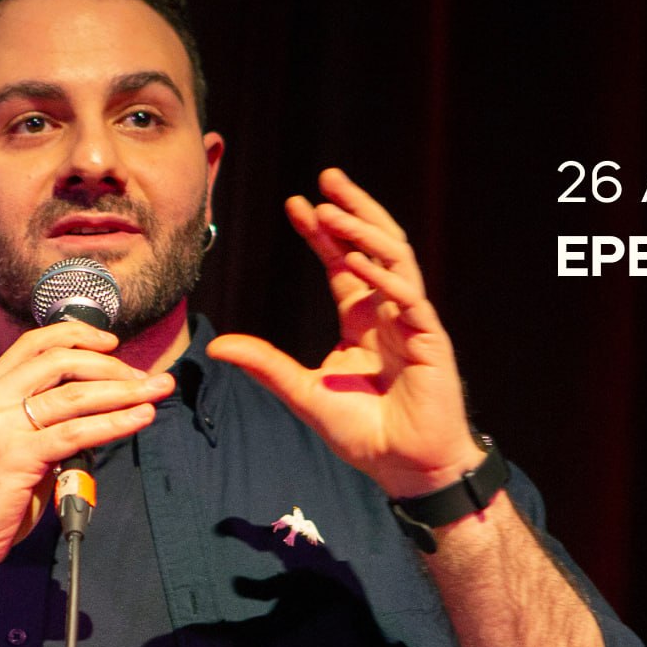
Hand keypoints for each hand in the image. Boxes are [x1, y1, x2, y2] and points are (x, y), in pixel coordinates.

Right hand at [0, 322, 173, 584]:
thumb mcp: (5, 443)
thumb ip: (40, 420)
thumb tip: (96, 407)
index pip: (35, 343)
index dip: (78, 335)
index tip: (112, 342)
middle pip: (62, 361)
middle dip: (112, 365)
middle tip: (145, 377)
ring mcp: (1, 426)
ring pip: (76, 395)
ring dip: (125, 391)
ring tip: (157, 390)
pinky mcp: (17, 456)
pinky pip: (77, 431)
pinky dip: (116, 421)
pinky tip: (141, 417)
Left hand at [208, 168, 482, 497]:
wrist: (407, 469)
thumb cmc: (365, 433)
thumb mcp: (305, 394)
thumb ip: (267, 366)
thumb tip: (216, 345)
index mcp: (363, 318)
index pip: (343, 262)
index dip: (322, 232)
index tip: (296, 203)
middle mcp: (388, 310)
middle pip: (374, 245)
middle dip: (352, 209)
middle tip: (326, 177)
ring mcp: (411, 320)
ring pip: (395, 258)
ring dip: (366, 231)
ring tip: (334, 209)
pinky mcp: (430, 338)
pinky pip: (409, 296)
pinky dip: (384, 275)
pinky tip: (358, 259)